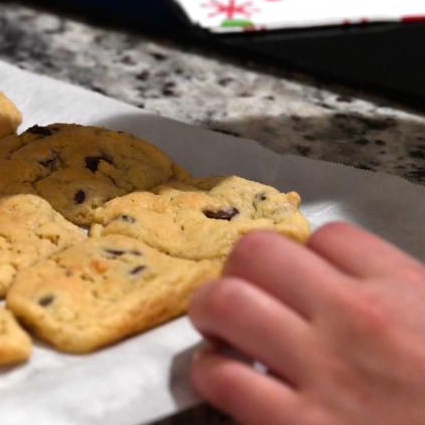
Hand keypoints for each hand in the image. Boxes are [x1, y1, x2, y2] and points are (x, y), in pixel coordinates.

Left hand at [187, 223, 424, 424]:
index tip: (307, 279)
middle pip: (261, 253)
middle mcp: (358, 321)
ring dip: (211, 310)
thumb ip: (409, 304)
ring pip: (227, 303)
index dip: (309, 256)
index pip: (329, 237)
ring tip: (220, 327)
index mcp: (408, 294)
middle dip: (243, 268)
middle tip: (246, 291)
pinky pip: (223, 378)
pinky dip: (211, 371)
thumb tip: (357, 289)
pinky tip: (224, 378)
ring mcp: (324, 374)